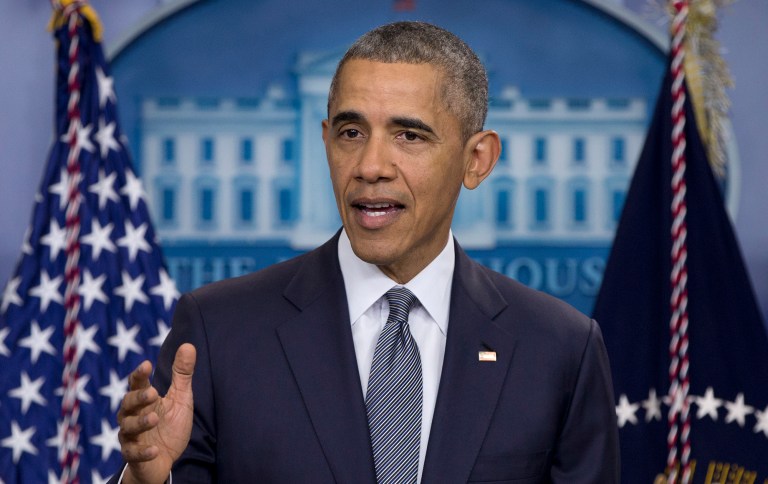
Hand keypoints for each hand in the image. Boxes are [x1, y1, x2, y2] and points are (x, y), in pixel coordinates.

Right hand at [117, 343, 195, 483]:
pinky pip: (133, 454)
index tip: (146, 365)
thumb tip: (188, 345)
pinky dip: (143, 452)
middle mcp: (132, 416)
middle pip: (128, 404)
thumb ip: (182, 374)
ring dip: (141, 422)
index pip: (137, 384)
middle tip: (153, 393)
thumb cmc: (170, 426)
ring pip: (128, 428)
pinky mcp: (133, 456)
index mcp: (144, 400)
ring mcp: (131, 436)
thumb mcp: (180, 398)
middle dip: (138, 398)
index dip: (139, 374)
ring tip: (154, 418)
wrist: (163, 460)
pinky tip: (154, 449)